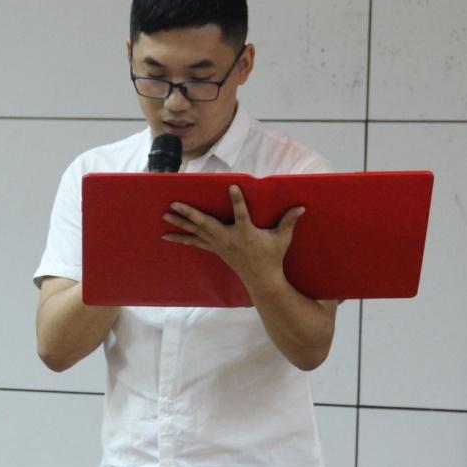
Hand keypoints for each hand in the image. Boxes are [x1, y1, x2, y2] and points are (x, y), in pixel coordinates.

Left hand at [162, 184, 304, 287]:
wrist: (261, 279)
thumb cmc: (272, 257)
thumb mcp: (282, 239)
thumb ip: (289, 221)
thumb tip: (302, 207)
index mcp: (246, 232)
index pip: (242, 214)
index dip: (237, 201)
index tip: (232, 187)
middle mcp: (229, 238)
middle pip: (207, 224)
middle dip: (190, 214)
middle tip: (175, 204)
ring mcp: (220, 245)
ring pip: (197, 232)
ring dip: (180, 224)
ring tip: (165, 215)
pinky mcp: (215, 249)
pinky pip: (195, 242)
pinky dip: (181, 238)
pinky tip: (167, 235)